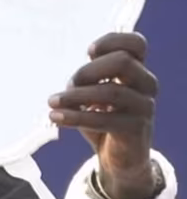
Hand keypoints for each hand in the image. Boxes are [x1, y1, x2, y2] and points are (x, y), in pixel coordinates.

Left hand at [48, 32, 158, 198]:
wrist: (119, 157)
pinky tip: (56, 117)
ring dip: (75, 95)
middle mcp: (146, 84)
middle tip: (70, 83)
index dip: (112, 41)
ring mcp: (144, 106)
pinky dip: (75, 117)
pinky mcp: (137, 128)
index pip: (137, 43)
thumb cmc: (103, 115)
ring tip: (52, 102)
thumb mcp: (93, 92)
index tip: (88, 52)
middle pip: (123, 61)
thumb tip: (73, 82)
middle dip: (89, 70)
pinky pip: (104, 119)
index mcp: (136, 70)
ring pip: (112, 91)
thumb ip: (87, 79)